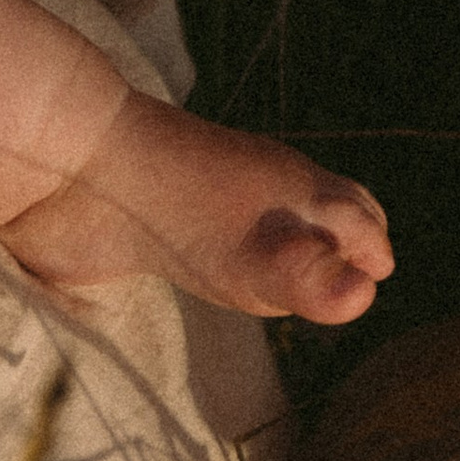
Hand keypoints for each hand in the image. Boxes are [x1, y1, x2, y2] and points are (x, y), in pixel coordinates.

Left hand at [0, 85, 391, 325]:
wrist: (80, 167)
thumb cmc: (178, 207)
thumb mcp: (254, 252)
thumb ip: (309, 277)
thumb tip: (367, 293)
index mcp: (293, 191)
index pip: (350, 214)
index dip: (367, 246)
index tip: (379, 273)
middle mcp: (260, 195)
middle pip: (315, 209)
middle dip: (340, 240)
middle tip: (354, 275)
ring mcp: (212, 206)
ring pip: (266, 220)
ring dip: (287, 249)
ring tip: (297, 283)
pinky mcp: (162, 225)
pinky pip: (214, 238)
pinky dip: (236, 259)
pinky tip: (221, 280)